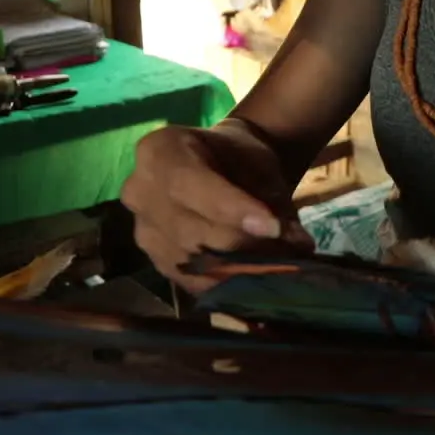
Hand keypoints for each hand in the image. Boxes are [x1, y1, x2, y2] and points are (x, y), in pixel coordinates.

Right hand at [121, 119, 314, 291]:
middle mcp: (139, 192)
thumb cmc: (239, 160)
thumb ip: (270, 200)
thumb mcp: (259, 165)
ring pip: (190, 260)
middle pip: (189, 229)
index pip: (191, 184)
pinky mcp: (155, 260)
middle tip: (287, 252)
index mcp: (158, 152)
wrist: (221, 168)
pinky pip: (189, 280)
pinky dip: (225, 283)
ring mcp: (142, 230)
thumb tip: (295, 244)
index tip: (272, 227)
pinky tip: (253, 280)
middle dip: (241, 244)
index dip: (232, 209)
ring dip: (238, 268)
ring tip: (277, 266)